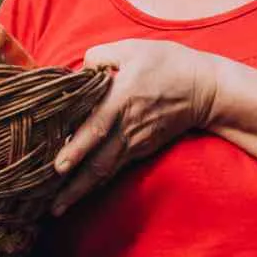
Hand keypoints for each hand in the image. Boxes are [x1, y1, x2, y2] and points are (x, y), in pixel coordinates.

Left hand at [50, 39, 221, 215]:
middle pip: (98, 162)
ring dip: (82, 191)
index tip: (58, 167)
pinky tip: (80, 192)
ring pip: (105, 171)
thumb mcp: (132, 48)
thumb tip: (76, 72)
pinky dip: (96, 182)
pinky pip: (115, 169)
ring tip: (59, 208)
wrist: (204, 89)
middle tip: (51, 207)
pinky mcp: (142, 149)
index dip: (77, 148)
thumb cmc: (167, 64)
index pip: (96, 127)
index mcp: (121, 99)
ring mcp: (136, 142)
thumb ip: (99, 56)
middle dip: (74, 186)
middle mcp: (127, 127)